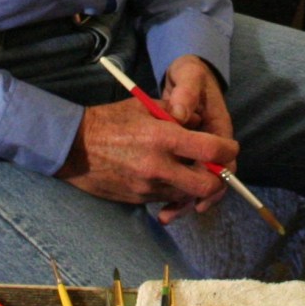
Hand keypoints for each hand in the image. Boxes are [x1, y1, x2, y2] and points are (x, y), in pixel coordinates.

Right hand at [56, 56, 236, 223]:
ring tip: (193, 170)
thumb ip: (177, 113)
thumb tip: (200, 121)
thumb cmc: (111, 120)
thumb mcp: (146, 106)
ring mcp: (148, 187)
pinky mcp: (138, 199)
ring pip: (187, 195)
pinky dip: (175, 190)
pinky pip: (167, 199)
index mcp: (163, 138)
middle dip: (218, 179)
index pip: (210, 150)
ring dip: (196, 186)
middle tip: (218, 169)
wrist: (74, 147)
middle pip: (206, 185)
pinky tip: (171, 177)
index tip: (231, 147)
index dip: (228, 150)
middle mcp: (158, 166)